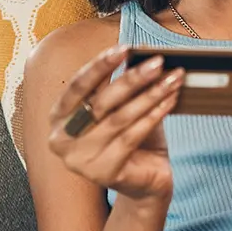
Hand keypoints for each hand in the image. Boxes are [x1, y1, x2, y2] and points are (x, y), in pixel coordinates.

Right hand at [47, 45, 183, 204]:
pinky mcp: (103, 173)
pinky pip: (133, 136)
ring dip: (150, 94)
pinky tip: (170, 100)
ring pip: (120, 118)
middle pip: (101, 101)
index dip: (100, 65)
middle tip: (158, 62)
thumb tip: (143, 53)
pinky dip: (154, 115)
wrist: (144, 182)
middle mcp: (62, 140)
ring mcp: (80, 160)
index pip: (78, 85)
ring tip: (172, 78)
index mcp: (58, 118)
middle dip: (132, 78)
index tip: (125, 48)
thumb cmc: (130, 139)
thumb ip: (122, 86)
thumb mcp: (121, 108)